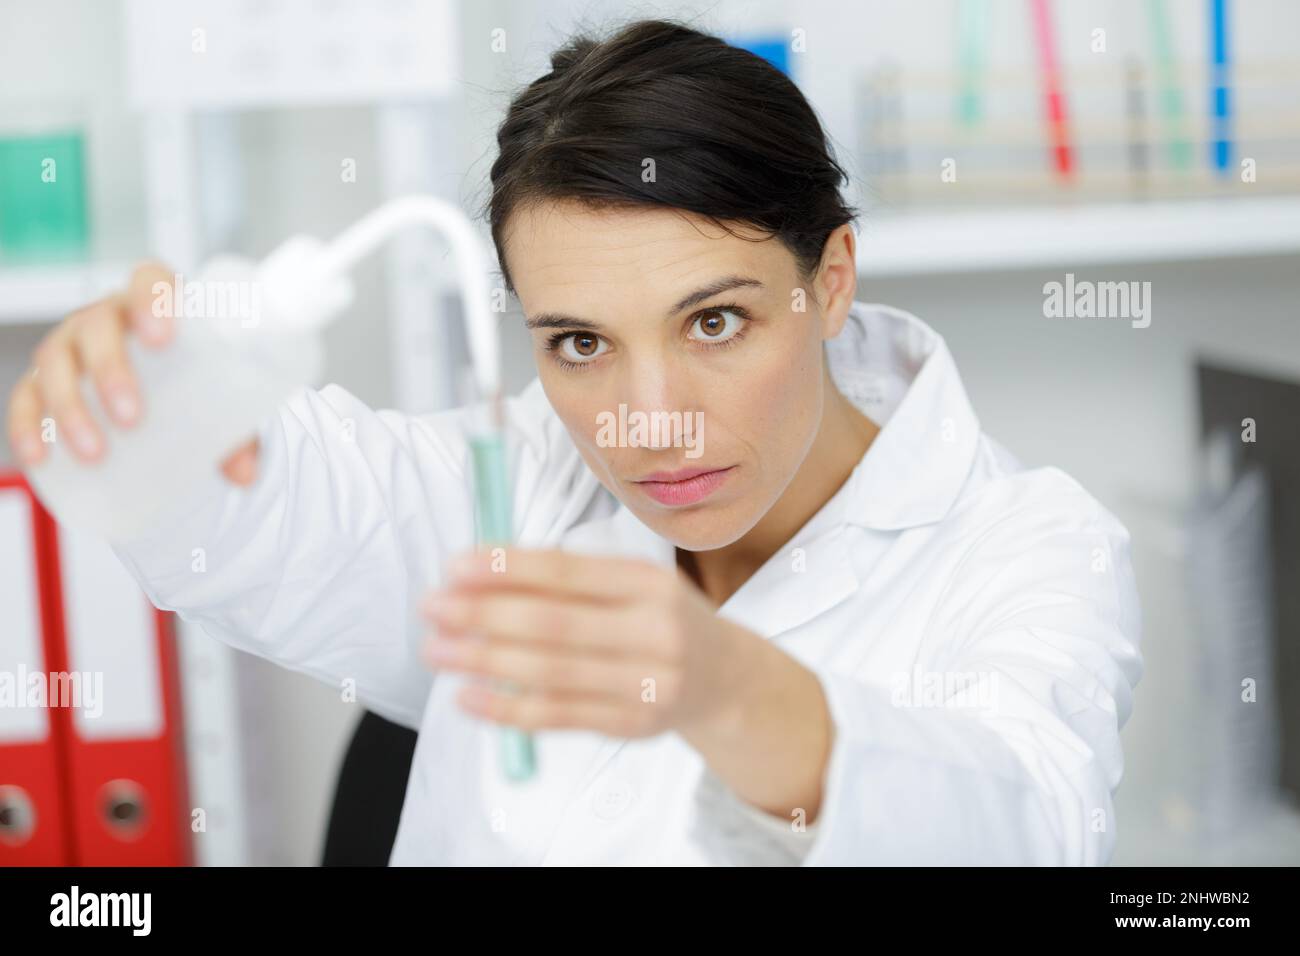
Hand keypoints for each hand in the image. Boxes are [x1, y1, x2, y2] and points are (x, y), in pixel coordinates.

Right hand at [5, 260, 258, 484]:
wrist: (158, 392)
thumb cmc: (193, 383)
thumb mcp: (219, 402)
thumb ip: (237, 432)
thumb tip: (245, 475)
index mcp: (155, 305)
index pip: (150, 281)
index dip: (151, 300)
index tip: (161, 338)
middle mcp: (106, 317)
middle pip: (96, 326)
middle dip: (110, 370)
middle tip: (132, 417)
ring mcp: (69, 345)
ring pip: (54, 360)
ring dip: (69, 406)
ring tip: (94, 452)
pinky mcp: (42, 379)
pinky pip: (25, 396)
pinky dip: (28, 425)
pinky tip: (40, 455)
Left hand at [419, 547, 756, 740]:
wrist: (728, 678)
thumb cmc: (661, 618)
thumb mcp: (634, 583)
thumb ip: (571, 578)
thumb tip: (481, 572)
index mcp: (648, 582)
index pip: (568, 573)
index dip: (508, 569)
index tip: (455, 566)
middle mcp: (653, 631)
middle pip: (554, 625)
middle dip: (482, 616)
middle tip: (431, 608)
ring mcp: (646, 684)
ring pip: (550, 673)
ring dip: (483, 661)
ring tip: (436, 650)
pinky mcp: (633, 726)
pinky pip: (559, 718)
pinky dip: (507, 709)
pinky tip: (468, 697)